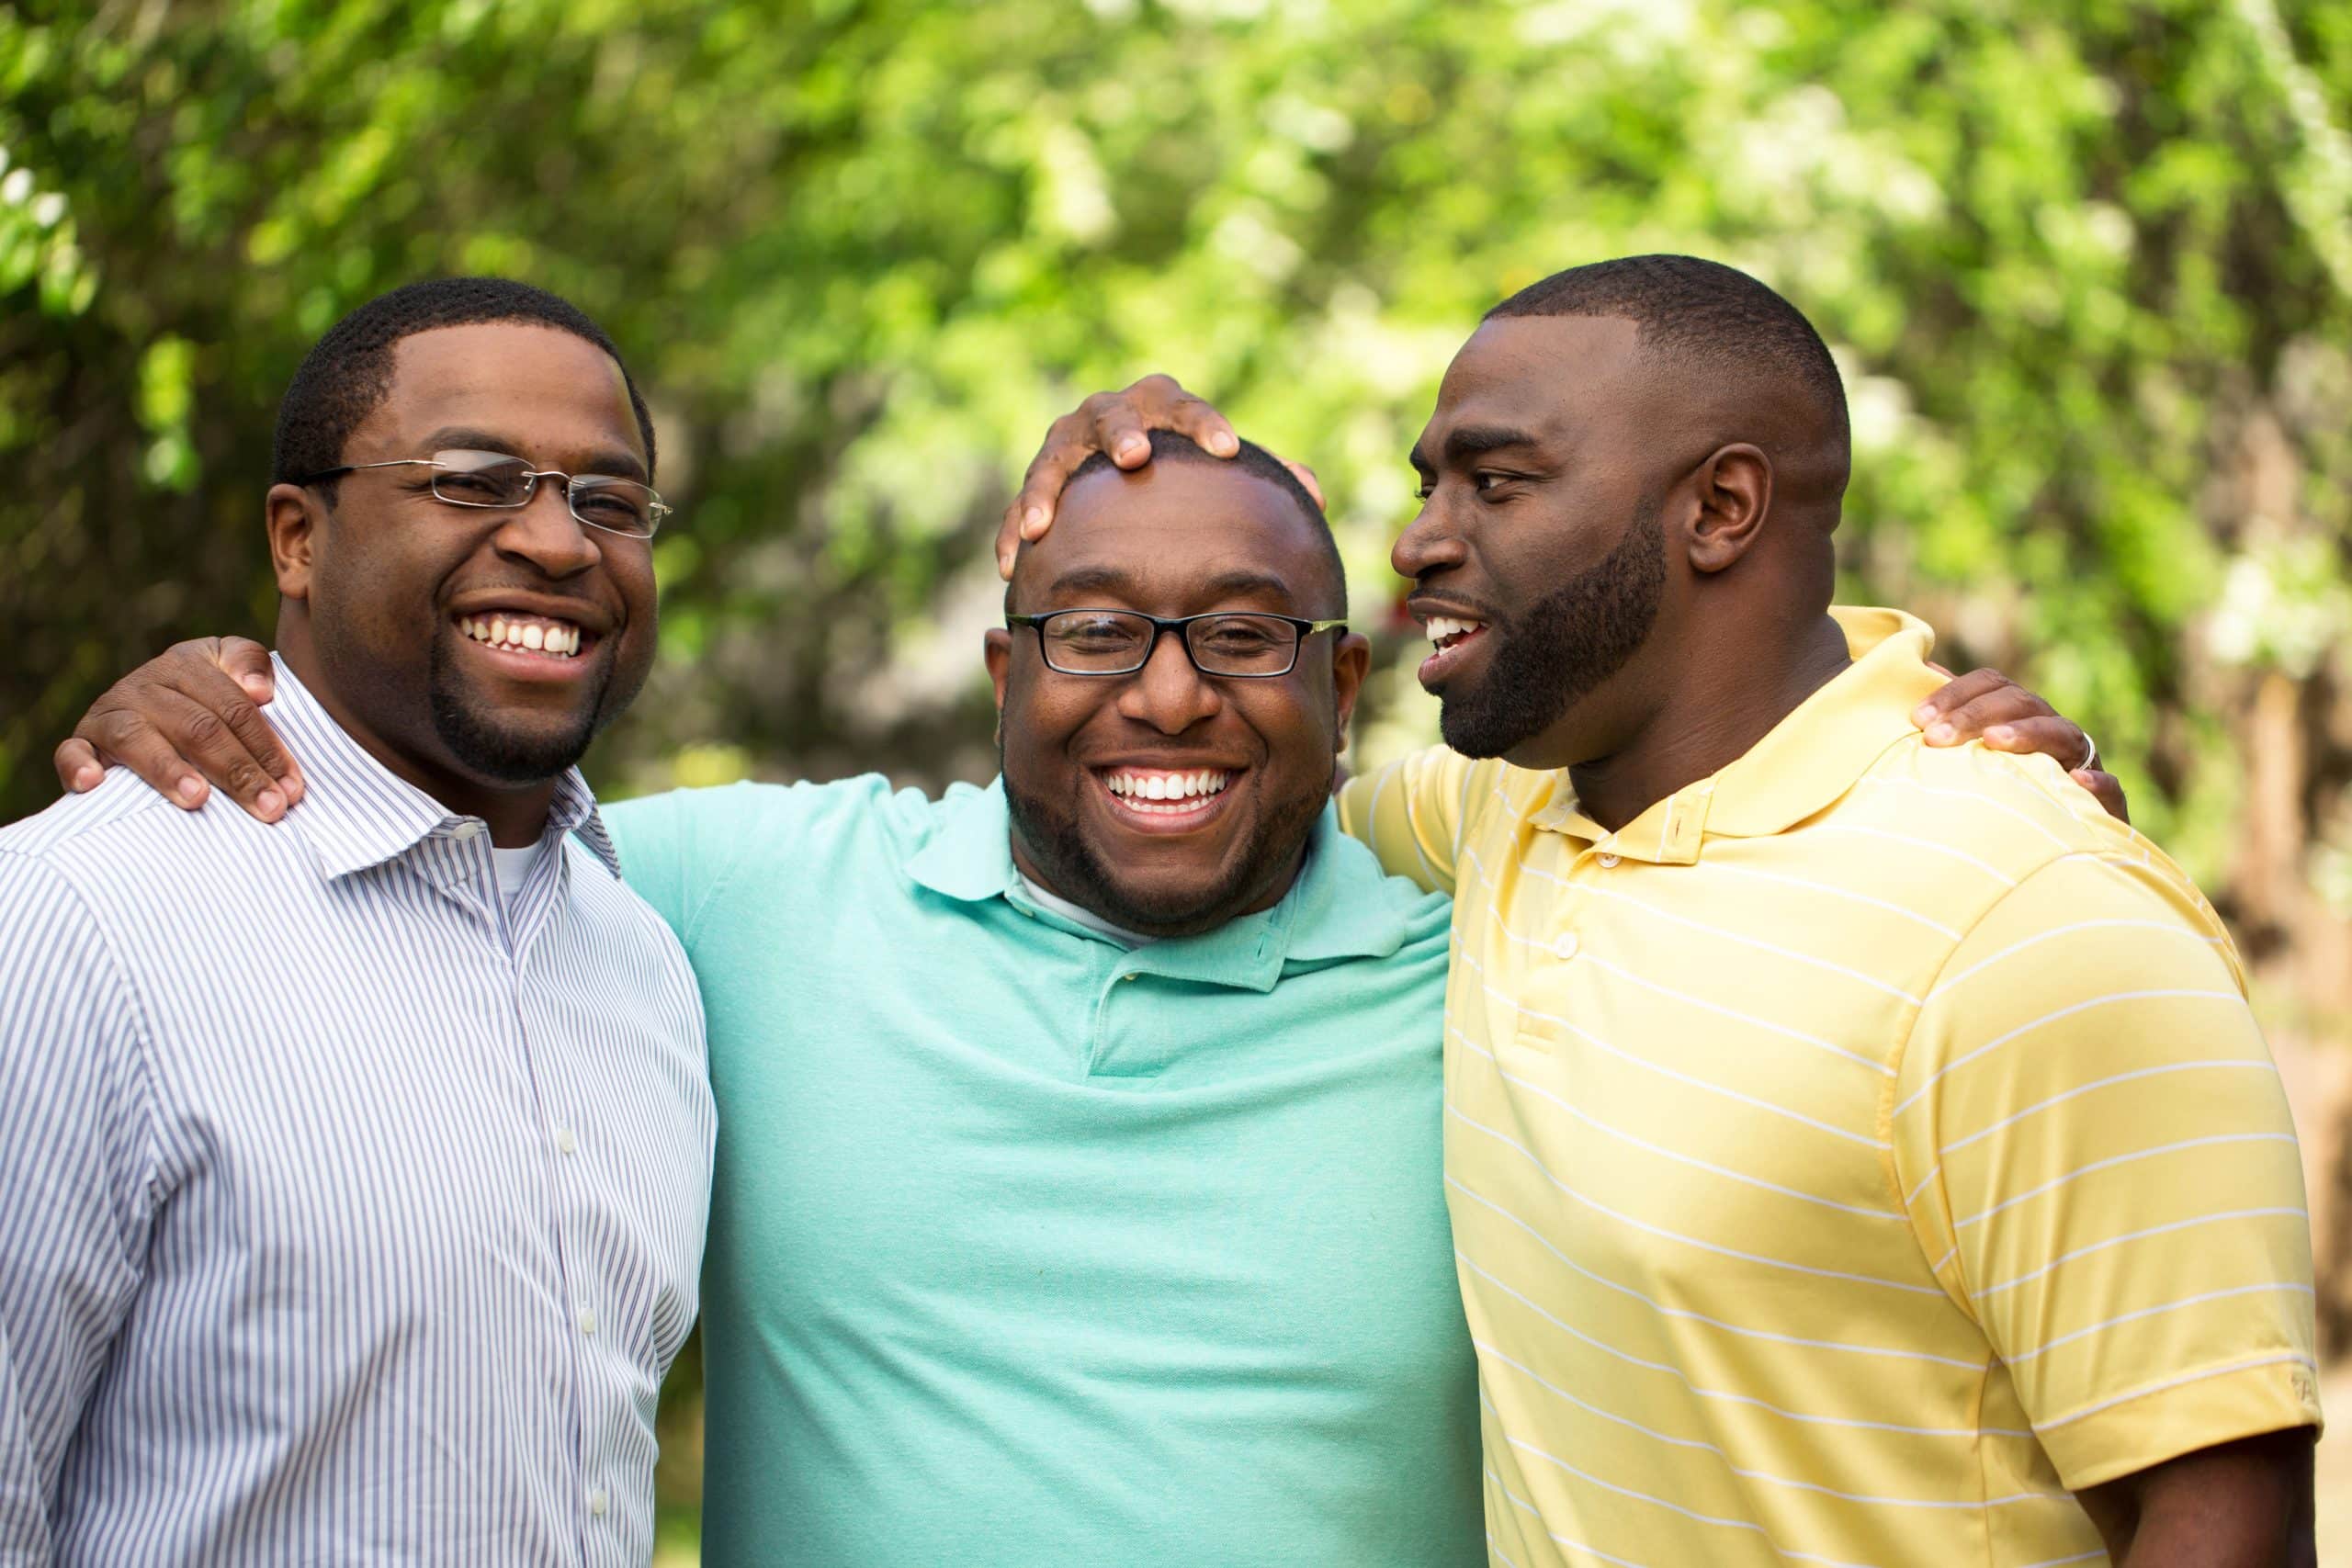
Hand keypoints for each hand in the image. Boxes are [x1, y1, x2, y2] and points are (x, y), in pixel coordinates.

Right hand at [53, 636, 302, 820]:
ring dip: (168, 770)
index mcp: (186, 666)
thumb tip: (260, 690)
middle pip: (197, 727)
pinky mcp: (81, 741)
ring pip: (138, 738)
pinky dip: (79, 766)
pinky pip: (71, 751)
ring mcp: (109, 714)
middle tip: (269, 808)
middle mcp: (144, 686)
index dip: (267, 749)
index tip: (293, 788)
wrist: (146, 706)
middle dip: (238, 771)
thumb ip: (249, 665)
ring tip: (198, 799)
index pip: (235, 709)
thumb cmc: (206, 698)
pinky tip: (95, 785)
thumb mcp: (230, 670)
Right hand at [995, 373, 1322, 576]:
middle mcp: (1107, 416)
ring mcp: (1066, 446)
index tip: (1230, 449)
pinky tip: (1009, 565)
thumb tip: (1313, 495)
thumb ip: (1267, 479)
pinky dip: (1012, 531)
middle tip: (1135, 456)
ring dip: (1045, 488)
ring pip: (1052, 459)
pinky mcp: (1039, 484)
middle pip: (1111, 414)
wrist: (1124, 480)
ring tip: (1043, 524)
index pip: (1183, 405)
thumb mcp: (1220, 473)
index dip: (1205, 422)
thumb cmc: (1185, 473)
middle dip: (1121, 432)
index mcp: (1158, 405)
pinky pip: (1019, 506)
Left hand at [1912, 666, 2127, 822]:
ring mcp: (2082, 764)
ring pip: (2063, 734)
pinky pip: (2109, 787)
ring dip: (2028, 734)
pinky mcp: (2105, 804)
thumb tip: (1919, 668)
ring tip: (1993, 741)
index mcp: (2021, 716)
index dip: (1955, 693)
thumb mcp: (1972, 757)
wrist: (2061, 846)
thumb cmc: (2003, 794)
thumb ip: (1950, 719)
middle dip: (1975, 715)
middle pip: (2021, 703)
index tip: (1917, 718)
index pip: (1992, 684)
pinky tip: (2077, 782)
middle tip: (1935, 737)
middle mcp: (2053, 731)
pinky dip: (2097, 783)